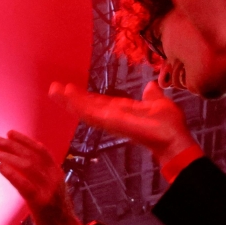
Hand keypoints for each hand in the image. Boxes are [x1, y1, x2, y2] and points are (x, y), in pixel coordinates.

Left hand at [0, 130, 83, 224]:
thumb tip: (24, 164)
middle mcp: (54, 178)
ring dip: (8, 156)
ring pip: (27, 166)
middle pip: (31, 155)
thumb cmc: (56, 214)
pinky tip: (0, 167)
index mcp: (57, 173)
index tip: (10, 133)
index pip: (41, 150)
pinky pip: (24, 184)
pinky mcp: (41, 203)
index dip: (25, 140)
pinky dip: (12, 174)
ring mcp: (48, 190)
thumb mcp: (52, 190)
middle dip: (11, 145)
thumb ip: (42, 177)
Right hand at [49, 81, 198, 165]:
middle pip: (86, 106)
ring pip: (84, 109)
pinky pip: (89, 112)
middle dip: (71, 98)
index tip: (71, 88)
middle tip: (54, 88)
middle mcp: (112, 116)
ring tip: (53, 90)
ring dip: (68, 100)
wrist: (172, 139)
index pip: (98, 103)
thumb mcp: (158, 103)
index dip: (85, 97)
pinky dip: (76, 105)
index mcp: (121, 111)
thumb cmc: (167, 125)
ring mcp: (108, 120)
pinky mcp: (108, 122)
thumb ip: (152, 95)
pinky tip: (65, 97)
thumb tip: (151, 85)